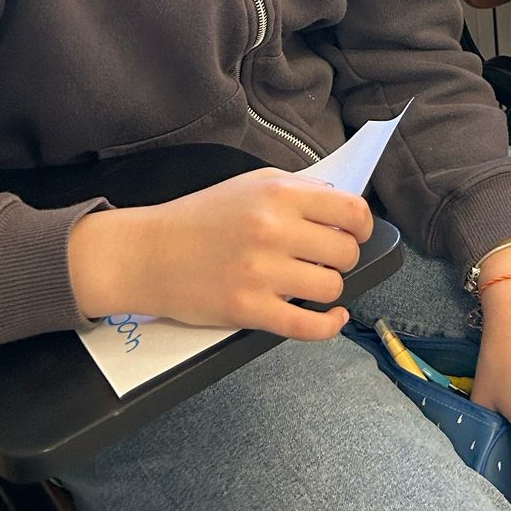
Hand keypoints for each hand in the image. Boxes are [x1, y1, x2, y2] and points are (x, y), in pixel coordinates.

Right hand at [67, 170, 373, 340]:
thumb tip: (341, 210)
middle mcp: (274, 229)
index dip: (361, 226)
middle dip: (343, 259)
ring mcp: (261, 272)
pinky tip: (333, 317)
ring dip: (328, 289)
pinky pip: (307, 325)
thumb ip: (298, 193)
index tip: (356, 234)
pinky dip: (329, 325)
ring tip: (311, 283)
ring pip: (330, 287)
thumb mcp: (252, 184)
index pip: (350, 211)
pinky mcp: (249, 309)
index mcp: (279, 194)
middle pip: (345, 252)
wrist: (149, 252)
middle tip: (324, 261)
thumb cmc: (201, 217)